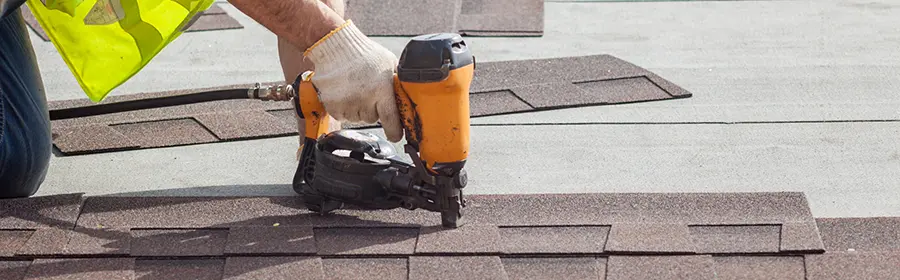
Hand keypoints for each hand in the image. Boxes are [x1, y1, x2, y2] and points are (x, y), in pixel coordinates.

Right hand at [303, 20, 402, 141]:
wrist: (336, 46)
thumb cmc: (365, 54)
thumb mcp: (390, 64)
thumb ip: (398, 83)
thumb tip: (411, 96)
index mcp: (381, 90)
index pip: (391, 120)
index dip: (394, 131)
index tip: (395, 135)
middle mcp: (364, 99)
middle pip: (372, 118)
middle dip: (373, 109)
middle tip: (368, 91)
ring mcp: (346, 104)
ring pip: (357, 118)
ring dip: (358, 108)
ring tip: (355, 89)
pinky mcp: (332, 105)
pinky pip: (342, 115)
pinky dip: (344, 108)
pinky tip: (345, 92)